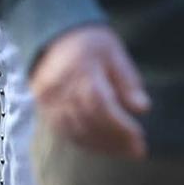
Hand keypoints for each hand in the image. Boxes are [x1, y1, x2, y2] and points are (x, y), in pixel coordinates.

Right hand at [31, 24, 149, 159]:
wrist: (51, 34)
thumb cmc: (88, 42)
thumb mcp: (114, 53)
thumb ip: (127, 80)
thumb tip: (142, 108)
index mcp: (79, 69)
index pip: (99, 104)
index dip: (120, 125)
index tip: (140, 138)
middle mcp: (58, 87)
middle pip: (87, 121)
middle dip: (115, 140)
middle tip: (138, 151)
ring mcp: (47, 99)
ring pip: (74, 130)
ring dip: (101, 145)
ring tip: (123, 151)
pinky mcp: (41, 106)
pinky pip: (62, 130)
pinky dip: (84, 141)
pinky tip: (102, 145)